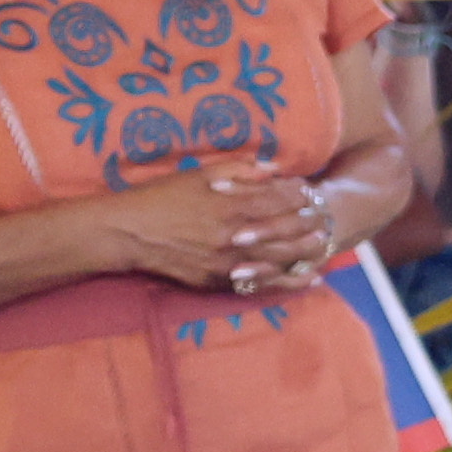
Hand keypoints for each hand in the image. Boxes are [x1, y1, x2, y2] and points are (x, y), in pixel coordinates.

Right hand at [94, 163, 338, 294]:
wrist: (125, 232)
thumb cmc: (158, 197)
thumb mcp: (197, 173)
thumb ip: (238, 168)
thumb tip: (273, 167)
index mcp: (231, 204)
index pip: (280, 199)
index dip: (299, 194)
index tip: (310, 191)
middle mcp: (234, 235)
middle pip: (286, 232)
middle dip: (309, 224)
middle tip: (326, 219)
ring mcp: (227, 262)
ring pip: (279, 260)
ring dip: (305, 254)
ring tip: (326, 248)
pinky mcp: (217, 281)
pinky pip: (260, 284)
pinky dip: (287, 282)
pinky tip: (308, 280)